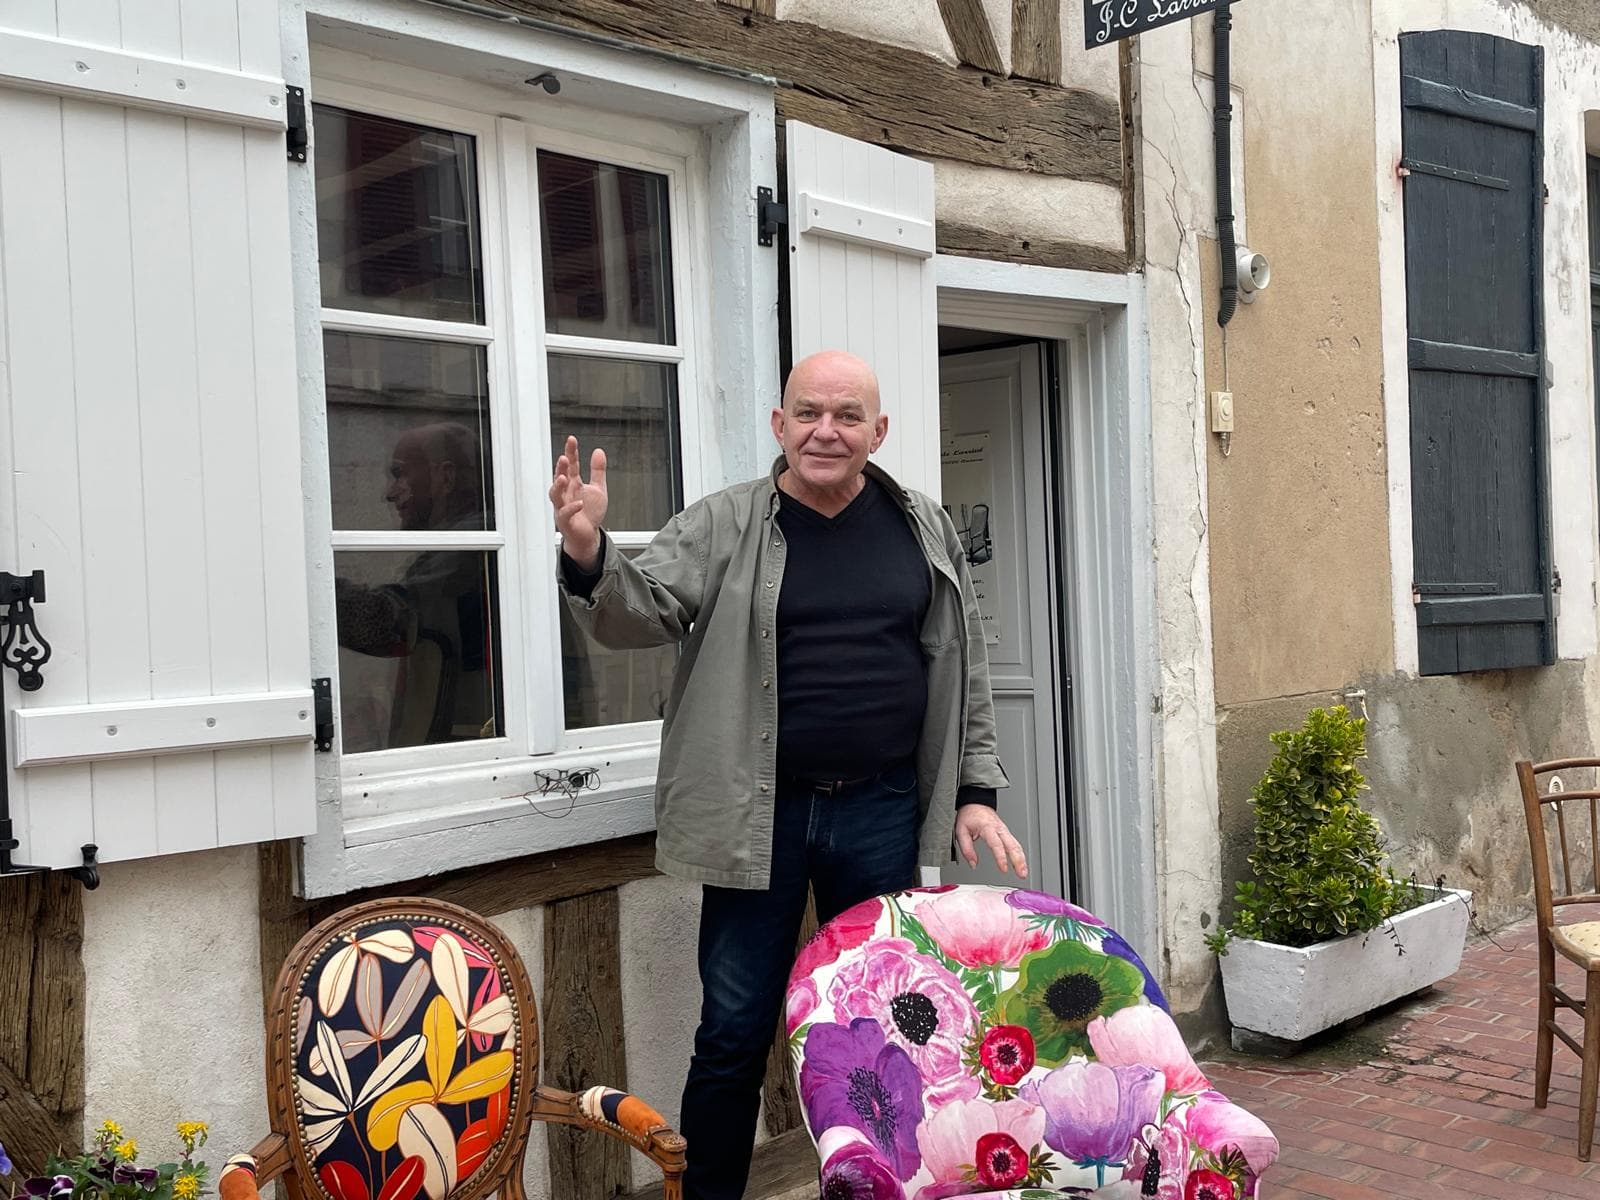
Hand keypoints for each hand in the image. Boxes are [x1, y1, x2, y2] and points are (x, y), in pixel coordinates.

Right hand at [549, 435, 607, 570]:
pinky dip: (571, 508)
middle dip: (561, 467)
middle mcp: (566, 493)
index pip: (571, 465)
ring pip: (555, 495)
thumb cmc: (589, 512)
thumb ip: (597, 470)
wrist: (588, 535)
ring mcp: (563, 506)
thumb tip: (598, 451)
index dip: (571, 452)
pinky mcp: (565, 521)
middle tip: (564, 457)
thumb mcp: (598, 488)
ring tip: (562, 477)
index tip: (571, 439)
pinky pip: (564, 514)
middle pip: (560, 477)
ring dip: (558, 485)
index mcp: (573, 483)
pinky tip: (579, 503)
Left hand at [955, 805, 1028, 877]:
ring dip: (1022, 859)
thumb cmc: (969, 815)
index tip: (1003, 868)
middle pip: (1013, 845)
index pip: (997, 844)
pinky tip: (1021, 864)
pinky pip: (1015, 844)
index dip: (1001, 857)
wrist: (975, 803)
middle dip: (1018, 860)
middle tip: (1021, 873)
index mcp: (987, 827)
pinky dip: (1020, 854)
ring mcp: (1004, 830)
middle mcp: (999, 829)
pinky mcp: (1006, 832)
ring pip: (1017, 845)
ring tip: (1023, 872)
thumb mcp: (961, 831)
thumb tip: (973, 864)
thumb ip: (966, 849)